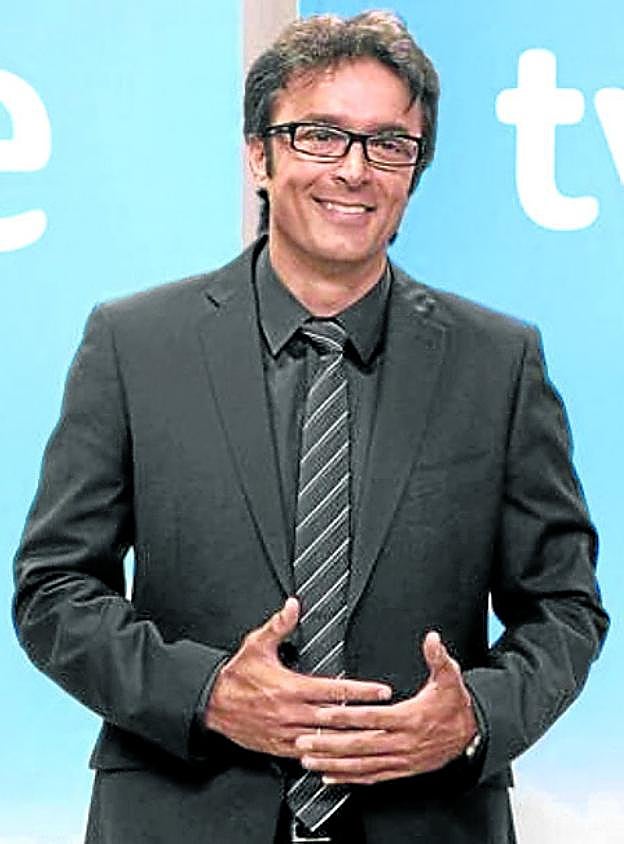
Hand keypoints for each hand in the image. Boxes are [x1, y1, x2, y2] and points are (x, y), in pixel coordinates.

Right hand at [205, 598, 392, 757]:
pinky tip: (341, 756)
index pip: (335, 690)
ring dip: (349, 740)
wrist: (212, 703)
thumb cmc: (236, 675)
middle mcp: (291, 712)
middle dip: (364, 718)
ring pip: (325, 740)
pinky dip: (325, 755)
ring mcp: (285, 733)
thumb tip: (293, 605)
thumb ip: (279, 624)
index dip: (362, 691)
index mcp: (291, 687)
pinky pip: (307, 755)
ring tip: (373, 740)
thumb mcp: (257, 643)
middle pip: (336, 718)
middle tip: (389, 719)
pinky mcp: (278, 747)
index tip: (382, 691)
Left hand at [294, 631, 477, 783]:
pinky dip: (350, 778)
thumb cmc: (456, 705)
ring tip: (309, 760)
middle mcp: (403, 741)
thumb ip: (438, 657)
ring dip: (333, 763)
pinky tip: (332, 776)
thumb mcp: (451, 677)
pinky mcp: (401, 770)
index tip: (324, 713)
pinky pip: (372, 776)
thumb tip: (432, 639)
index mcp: (410, 717)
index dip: (346, 715)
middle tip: (304, 741)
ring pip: (362, 764)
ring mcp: (401, 759)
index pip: (372, 717)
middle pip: (360, 744)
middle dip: (328, 743)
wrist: (472, 735)